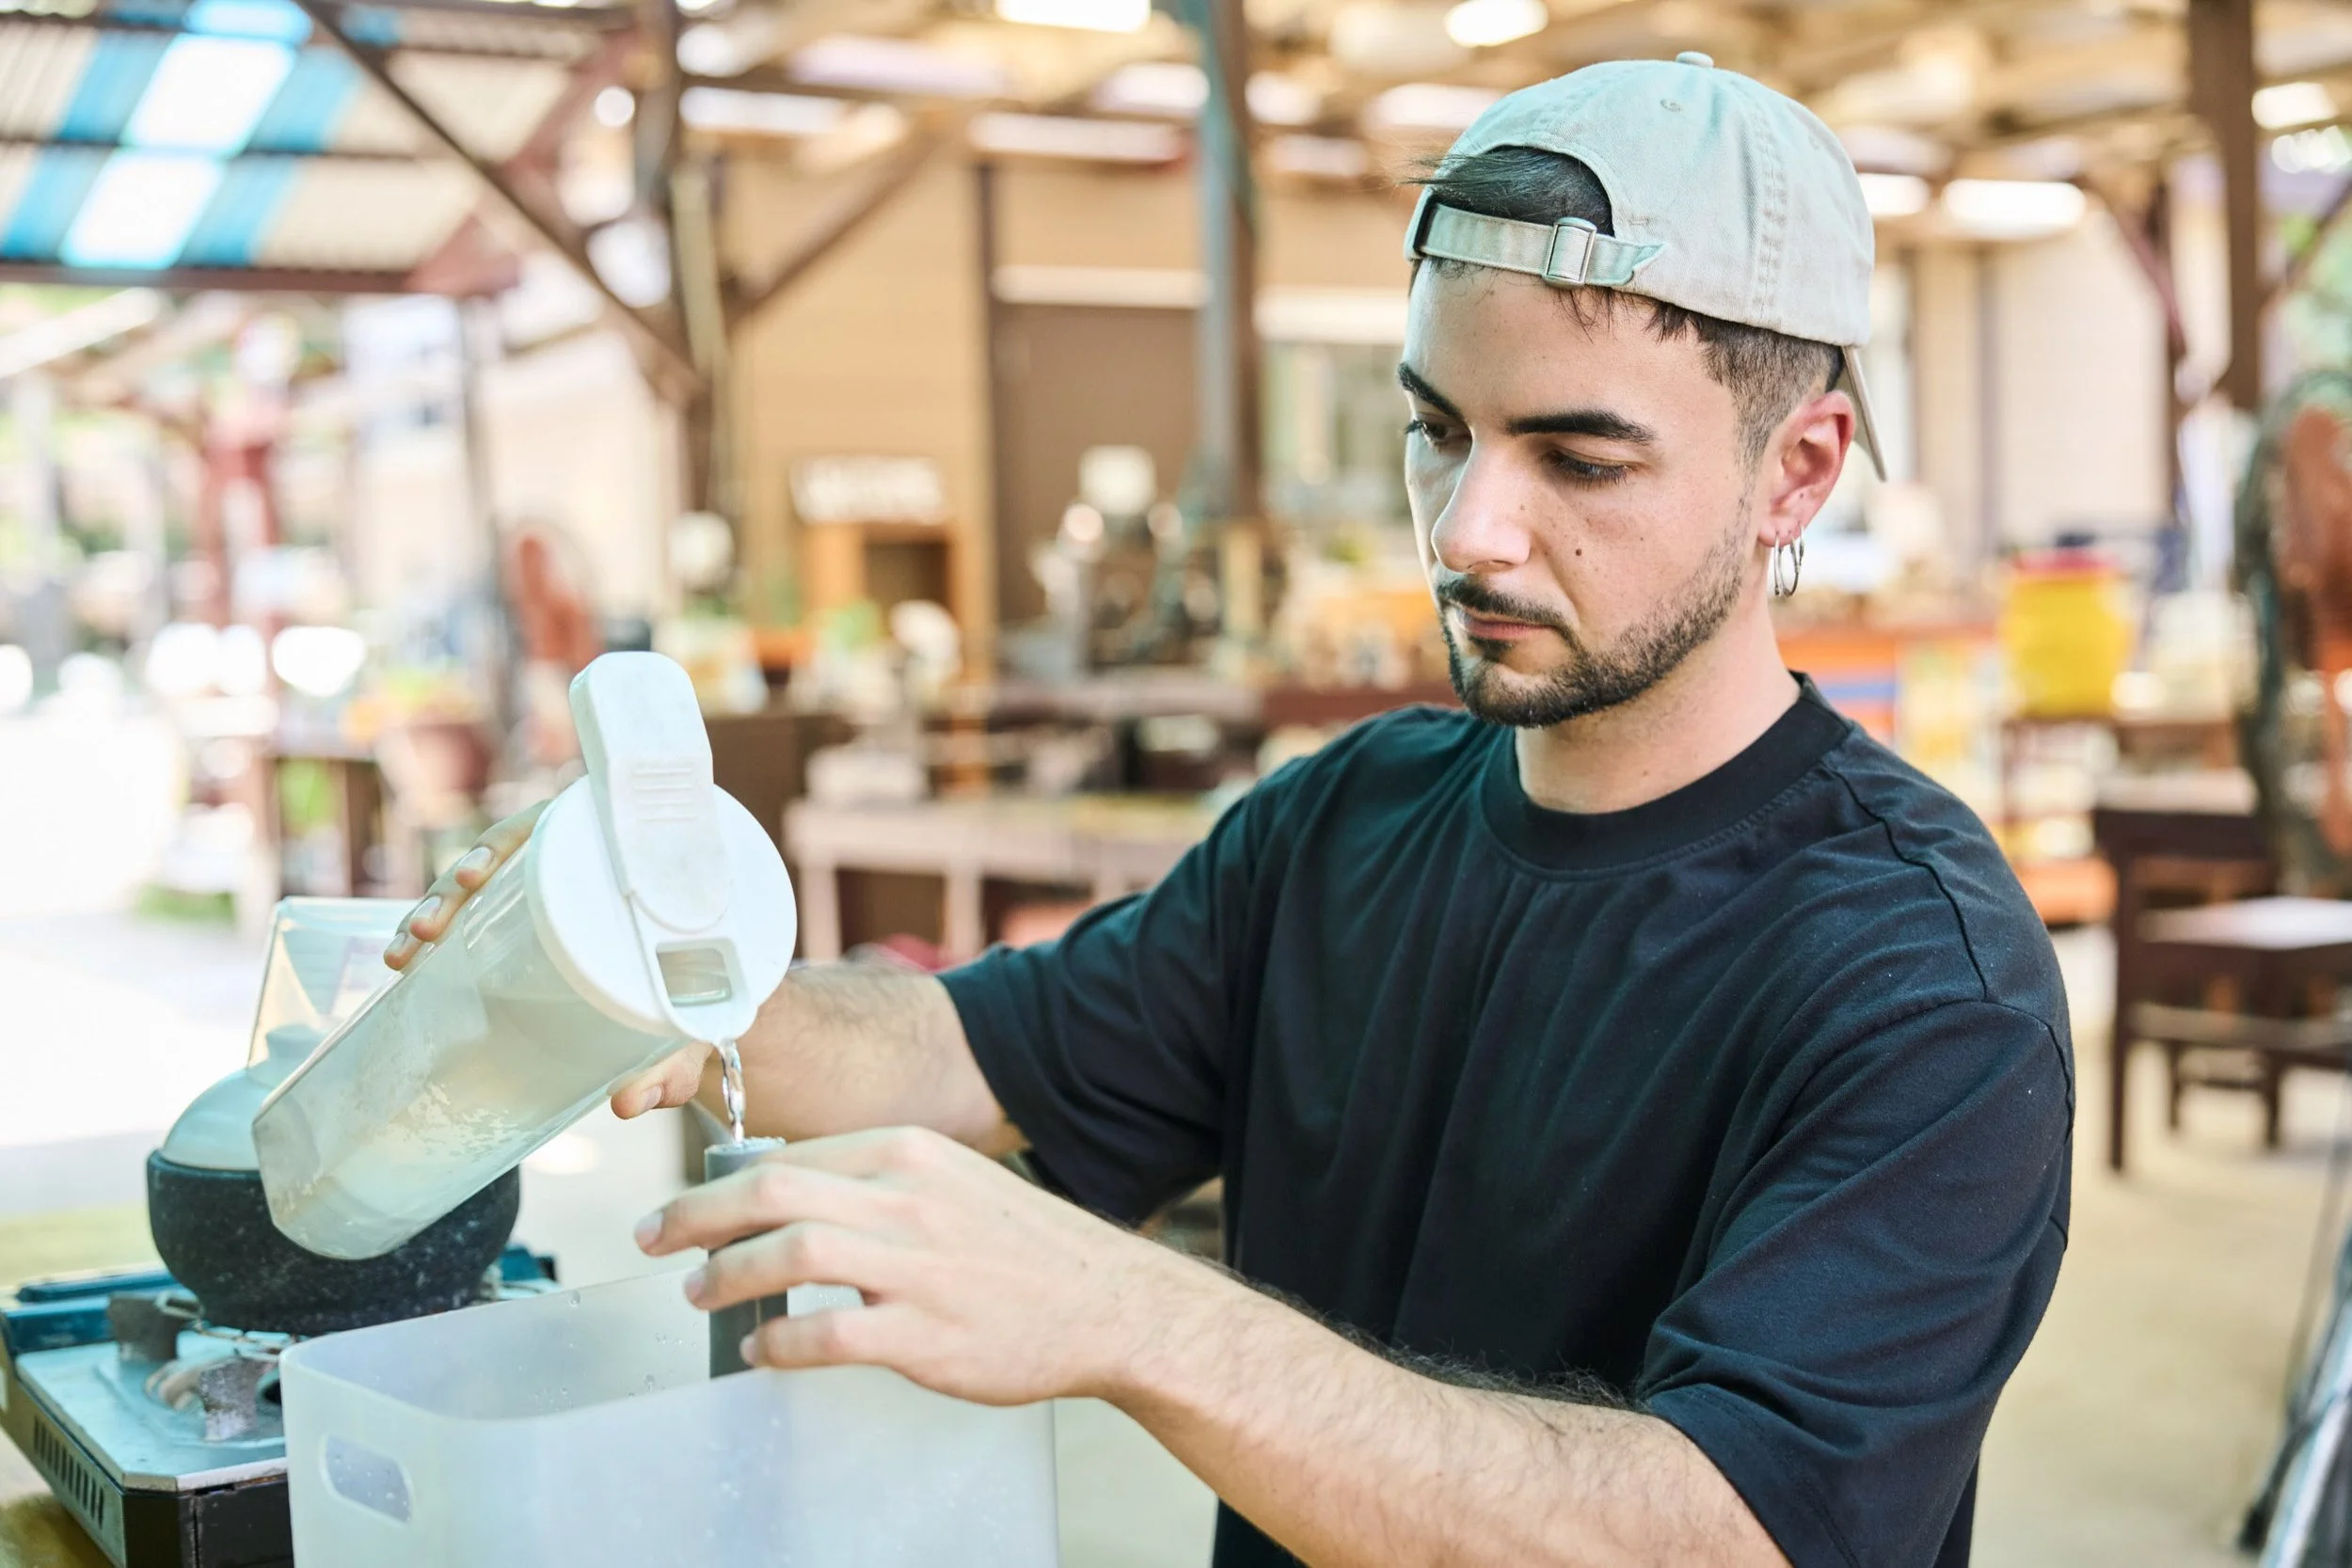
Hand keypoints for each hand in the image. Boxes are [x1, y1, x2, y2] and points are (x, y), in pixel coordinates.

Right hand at [381, 796, 704, 1121]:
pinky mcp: (531, 920)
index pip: (558, 826)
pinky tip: (409, 961)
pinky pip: (481, 916)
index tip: (475, 875)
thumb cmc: (710, 991)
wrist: (717, 994)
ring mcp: (552, 887)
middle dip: (454, 887)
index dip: (508, 843)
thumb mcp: (695, 1020)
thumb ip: (673, 1064)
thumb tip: (628, 1104)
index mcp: (625, 858)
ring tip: (406, 952)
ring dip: (435, 911)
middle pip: (506, 854)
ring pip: (483, 887)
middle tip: (431, 927)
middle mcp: (583, 861)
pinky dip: (444, 935)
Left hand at [634, 1126, 1213, 1405]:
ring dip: (726, 1275)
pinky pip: (825, 1336)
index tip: (682, 1207)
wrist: (1106, 1304)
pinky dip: (777, 1344)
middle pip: (772, 1189)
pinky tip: (761, 1352)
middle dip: (695, 1214)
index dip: (720, 1181)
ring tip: (697, 1294)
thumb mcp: (950, 1182)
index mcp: (909, 1151)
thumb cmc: (1022, 1249)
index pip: (790, 1154)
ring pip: (790, 1252)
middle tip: (651, 1237)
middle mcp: (907, 1197)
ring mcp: (916, 1265)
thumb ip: (878, 1182)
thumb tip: (788, 1197)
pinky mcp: (924, 1333)